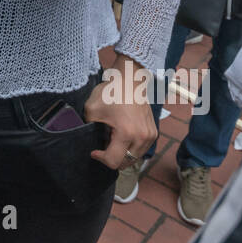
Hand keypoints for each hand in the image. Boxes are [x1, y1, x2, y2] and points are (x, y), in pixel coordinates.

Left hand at [83, 55, 158, 169]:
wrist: (130, 79)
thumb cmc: (111, 92)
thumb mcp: (91, 109)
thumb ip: (88, 128)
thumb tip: (90, 141)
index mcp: (126, 133)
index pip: (113, 161)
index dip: (101, 159)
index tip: (94, 150)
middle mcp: (142, 137)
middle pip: (125, 163)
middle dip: (112, 158)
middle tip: (103, 146)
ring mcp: (150, 136)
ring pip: (134, 158)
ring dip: (122, 154)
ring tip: (112, 141)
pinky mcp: (153, 133)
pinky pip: (141, 150)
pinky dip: (131, 148)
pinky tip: (122, 138)